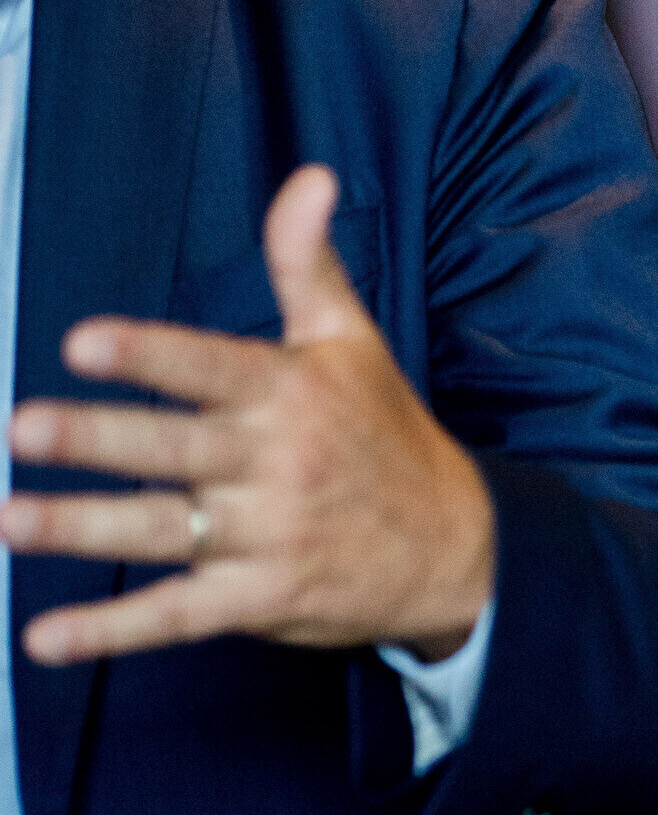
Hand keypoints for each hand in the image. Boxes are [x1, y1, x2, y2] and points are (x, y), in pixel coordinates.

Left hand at [1, 165, 495, 665]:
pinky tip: (48, 638)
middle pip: (176, 449)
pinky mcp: (262, 599)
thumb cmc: (387, 433)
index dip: (150, 355)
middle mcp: (279, 462)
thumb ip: (308, 262)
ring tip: (13, 518)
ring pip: (165, 530)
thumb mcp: (354, 340)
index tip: (84, 342)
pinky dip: (113, 631)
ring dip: (85, 528)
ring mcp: (270, 535)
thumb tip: (311, 176)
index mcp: (293, 393)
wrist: (458, 545)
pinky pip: (179, 616)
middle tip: (25, 427)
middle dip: (100, 439)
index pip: (212, 367)